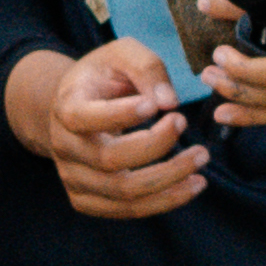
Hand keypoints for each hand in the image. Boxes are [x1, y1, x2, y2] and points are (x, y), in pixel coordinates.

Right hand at [13, 40, 206, 220]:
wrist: (74, 107)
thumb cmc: (104, 76)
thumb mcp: (122, 54)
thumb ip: (146, 68)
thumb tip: (169, 102)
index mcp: (67, 107)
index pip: (86, 118)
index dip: (122, 115)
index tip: (160, 106)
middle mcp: (64, 147)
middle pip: (110, 160)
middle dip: (158, 146)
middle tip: (187, 124)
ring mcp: (73, 177)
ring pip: (122, 192)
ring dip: (169, 181)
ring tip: (201, 160)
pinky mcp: (86, 198)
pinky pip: (125, 210)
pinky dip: (163, 202)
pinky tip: (191, 186)